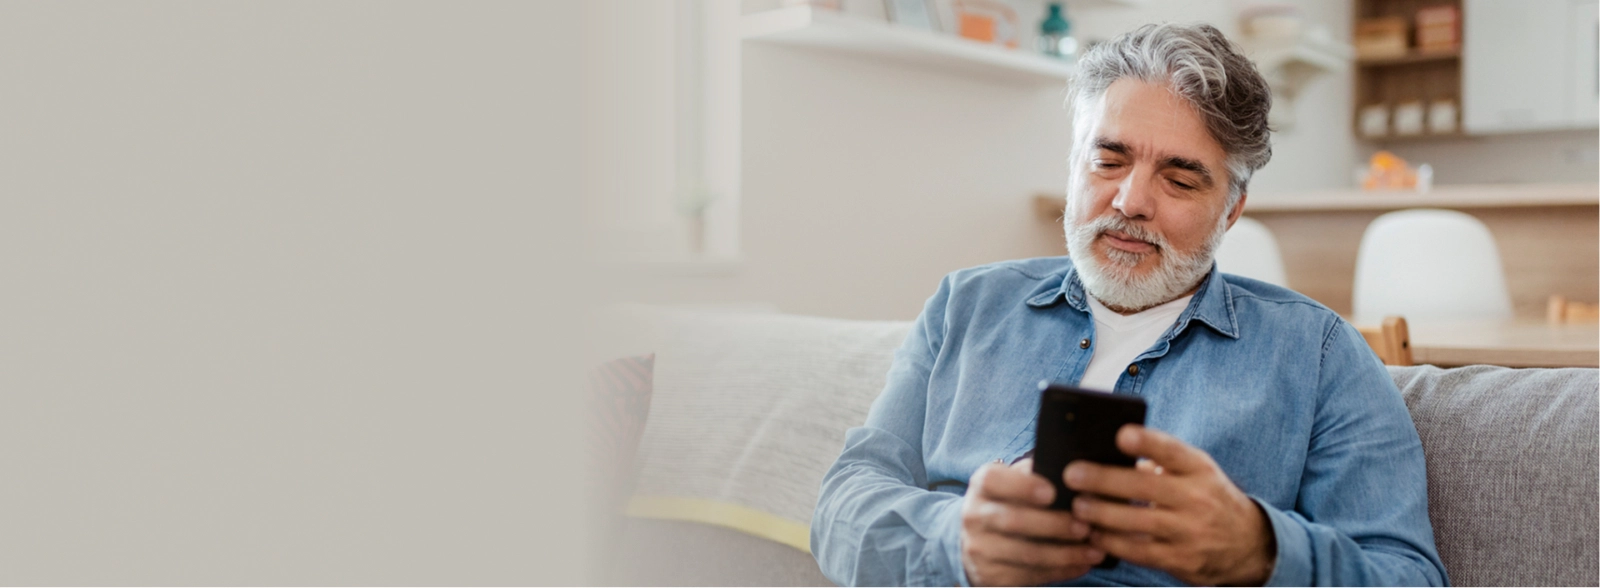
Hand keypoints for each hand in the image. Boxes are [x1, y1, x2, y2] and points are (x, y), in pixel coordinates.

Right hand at [959, 458, 1105, 585]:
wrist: (977, 540)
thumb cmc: (1008, 502)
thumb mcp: (1013, 481)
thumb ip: (1035, 473)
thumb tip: (1074, 470)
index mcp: (981, 485)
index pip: (993, 480)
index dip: (1022, 486)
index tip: (1052, 492)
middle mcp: (974, 515)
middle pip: (1013, 520)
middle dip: (1053, 525)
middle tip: (1085, 527)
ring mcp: (979, 548)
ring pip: (1025, 553)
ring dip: (1064, 554)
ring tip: (1093, 551)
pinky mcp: (990, 574)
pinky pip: (1029, 575)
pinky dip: (1060, 571)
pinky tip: (1082, 565)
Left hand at [1065, 425, 1275, 585]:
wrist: (1248, 544)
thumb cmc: (1207, 497)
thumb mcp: (1195, 472)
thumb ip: (1160, 463)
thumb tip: (1108, 454)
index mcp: (1199, 469)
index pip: (1173, 451)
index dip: (1147, 442)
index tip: (1121, 434)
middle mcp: (1198, 498)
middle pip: (1146, 487)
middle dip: (1104, 480)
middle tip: (1073, 474)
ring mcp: (1191, 531)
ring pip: (1139, 522)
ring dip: (1102, 515)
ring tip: (1077, 507)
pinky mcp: (1182, 560)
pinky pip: (1141, 552)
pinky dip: (1113, 544)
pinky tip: (1093, 535)